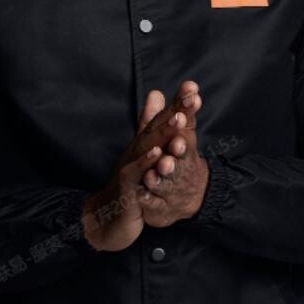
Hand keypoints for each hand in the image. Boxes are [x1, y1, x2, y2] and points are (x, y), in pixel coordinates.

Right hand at [81, 80, 203, 250]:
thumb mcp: (144, 152)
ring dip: (163, 132)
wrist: (109, 216)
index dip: (178, 103)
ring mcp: (130, 166)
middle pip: (157, 127)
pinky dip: (146, 161)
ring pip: (148, 146)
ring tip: (179, 118)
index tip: (193, 87)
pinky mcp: (126, 186)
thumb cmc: (130, 182)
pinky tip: (158, 152)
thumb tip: (156, 92)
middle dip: (174, 110)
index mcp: (145, 142)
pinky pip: (136, 172)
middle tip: (191, 97)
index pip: (162, 119)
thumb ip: (151, 123)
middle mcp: (137, 150)